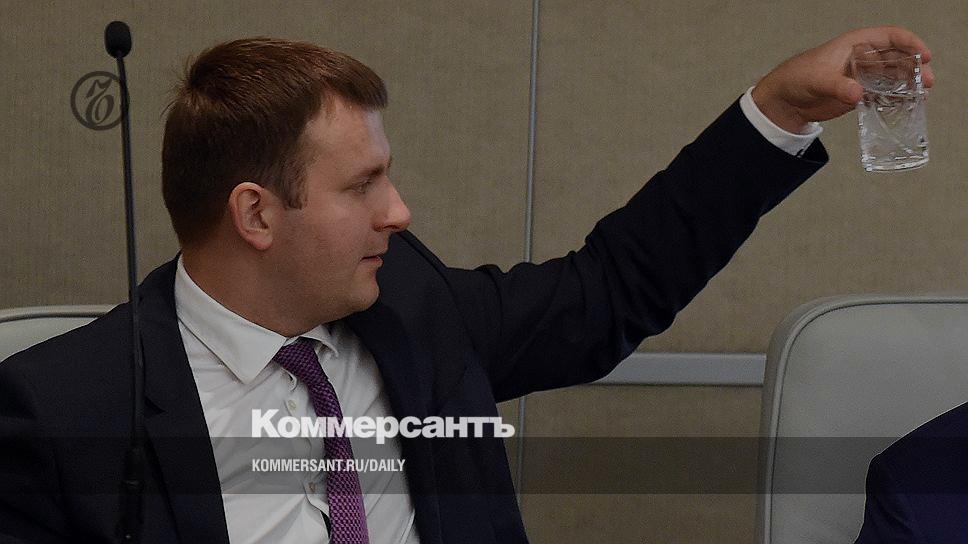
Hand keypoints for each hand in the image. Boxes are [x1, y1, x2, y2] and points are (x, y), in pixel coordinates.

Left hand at [751, 25, 934, 132]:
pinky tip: (906, 106)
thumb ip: (837, 86)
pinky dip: (895, 98)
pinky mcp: (859, 94)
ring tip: (921, 96)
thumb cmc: (797, 79)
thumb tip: (858, 94)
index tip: (924, 55)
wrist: (784, 100)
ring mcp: (862, 76)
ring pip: (893, 76)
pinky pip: (883, 93)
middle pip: (897, 57)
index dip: (910, 43)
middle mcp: (863, 58)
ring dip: (908, 84)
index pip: (890, 36)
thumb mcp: (816, 79)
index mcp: (855, 44)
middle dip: (915, 67)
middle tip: (927, 82)